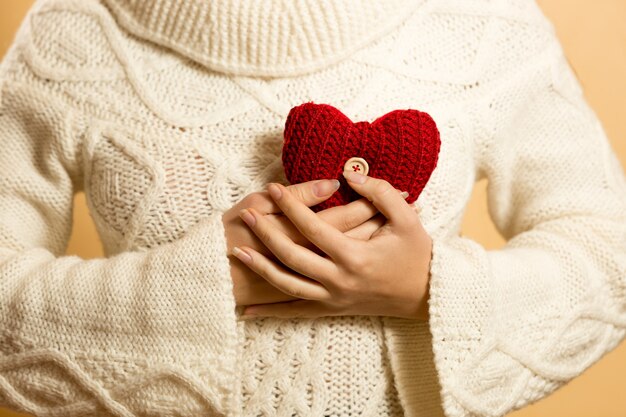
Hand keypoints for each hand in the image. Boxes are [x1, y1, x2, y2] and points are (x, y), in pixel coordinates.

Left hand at [232, 170, 431, 320]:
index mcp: (355, 256)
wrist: (426, 298)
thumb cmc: (416, 256)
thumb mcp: (407, 220)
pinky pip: (296, 311)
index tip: (274, 187)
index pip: (314, 227)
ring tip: (239, 251)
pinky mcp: (331, 309)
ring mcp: (333, 298)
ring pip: (288, 285)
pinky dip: (271, 312)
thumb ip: (379, 193)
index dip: (291, 205)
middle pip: (293, 255)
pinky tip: (246, 310)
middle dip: (266, 234)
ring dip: (261, 268)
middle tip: (247, 214)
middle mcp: (339, 280)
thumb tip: (349, 174)